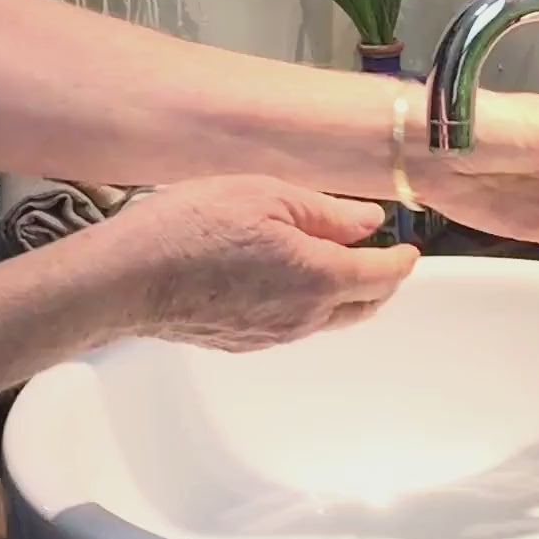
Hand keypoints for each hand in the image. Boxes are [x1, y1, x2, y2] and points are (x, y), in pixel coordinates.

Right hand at [120, 178, 418, 351]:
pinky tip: (287, 280)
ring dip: (343, 295)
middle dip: (380, 282)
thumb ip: (326, 213)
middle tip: (381, 256)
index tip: (410, 249)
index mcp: (319, 276)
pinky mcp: (244, 342)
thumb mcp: (266, 196)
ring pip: (328, 319)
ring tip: (334, 262)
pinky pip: (293, 325)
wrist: (127, 278)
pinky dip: (308, 304)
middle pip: (363, 307)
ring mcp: (273, 335)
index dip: (402, 261)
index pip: (382, 276)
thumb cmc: (194, 225)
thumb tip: (369, 224)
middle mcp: (304, 316)